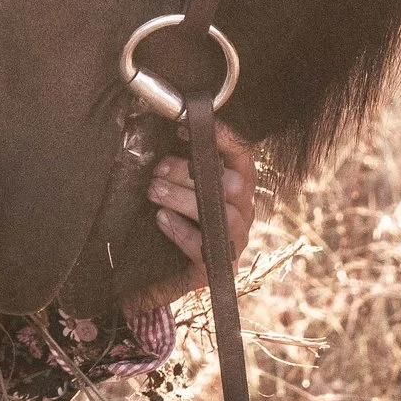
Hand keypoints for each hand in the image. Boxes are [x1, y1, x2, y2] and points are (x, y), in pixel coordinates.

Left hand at [139, 121, 257, 288]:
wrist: (170, 272)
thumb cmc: (181, 219)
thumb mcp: (187, 188)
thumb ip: (188, 165)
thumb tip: (171, 132)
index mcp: (240, 185)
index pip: (242, 156)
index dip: (223, 139)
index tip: (187, 128)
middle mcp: (245, 210)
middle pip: (232, 185)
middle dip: (191, 174)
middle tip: (158, 171)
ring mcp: (237, 239)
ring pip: (224, 214)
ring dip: (185, 199)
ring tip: (155, 191)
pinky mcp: (221, 264)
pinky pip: (207, 246)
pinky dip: (182, 231)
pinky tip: (161, 220)